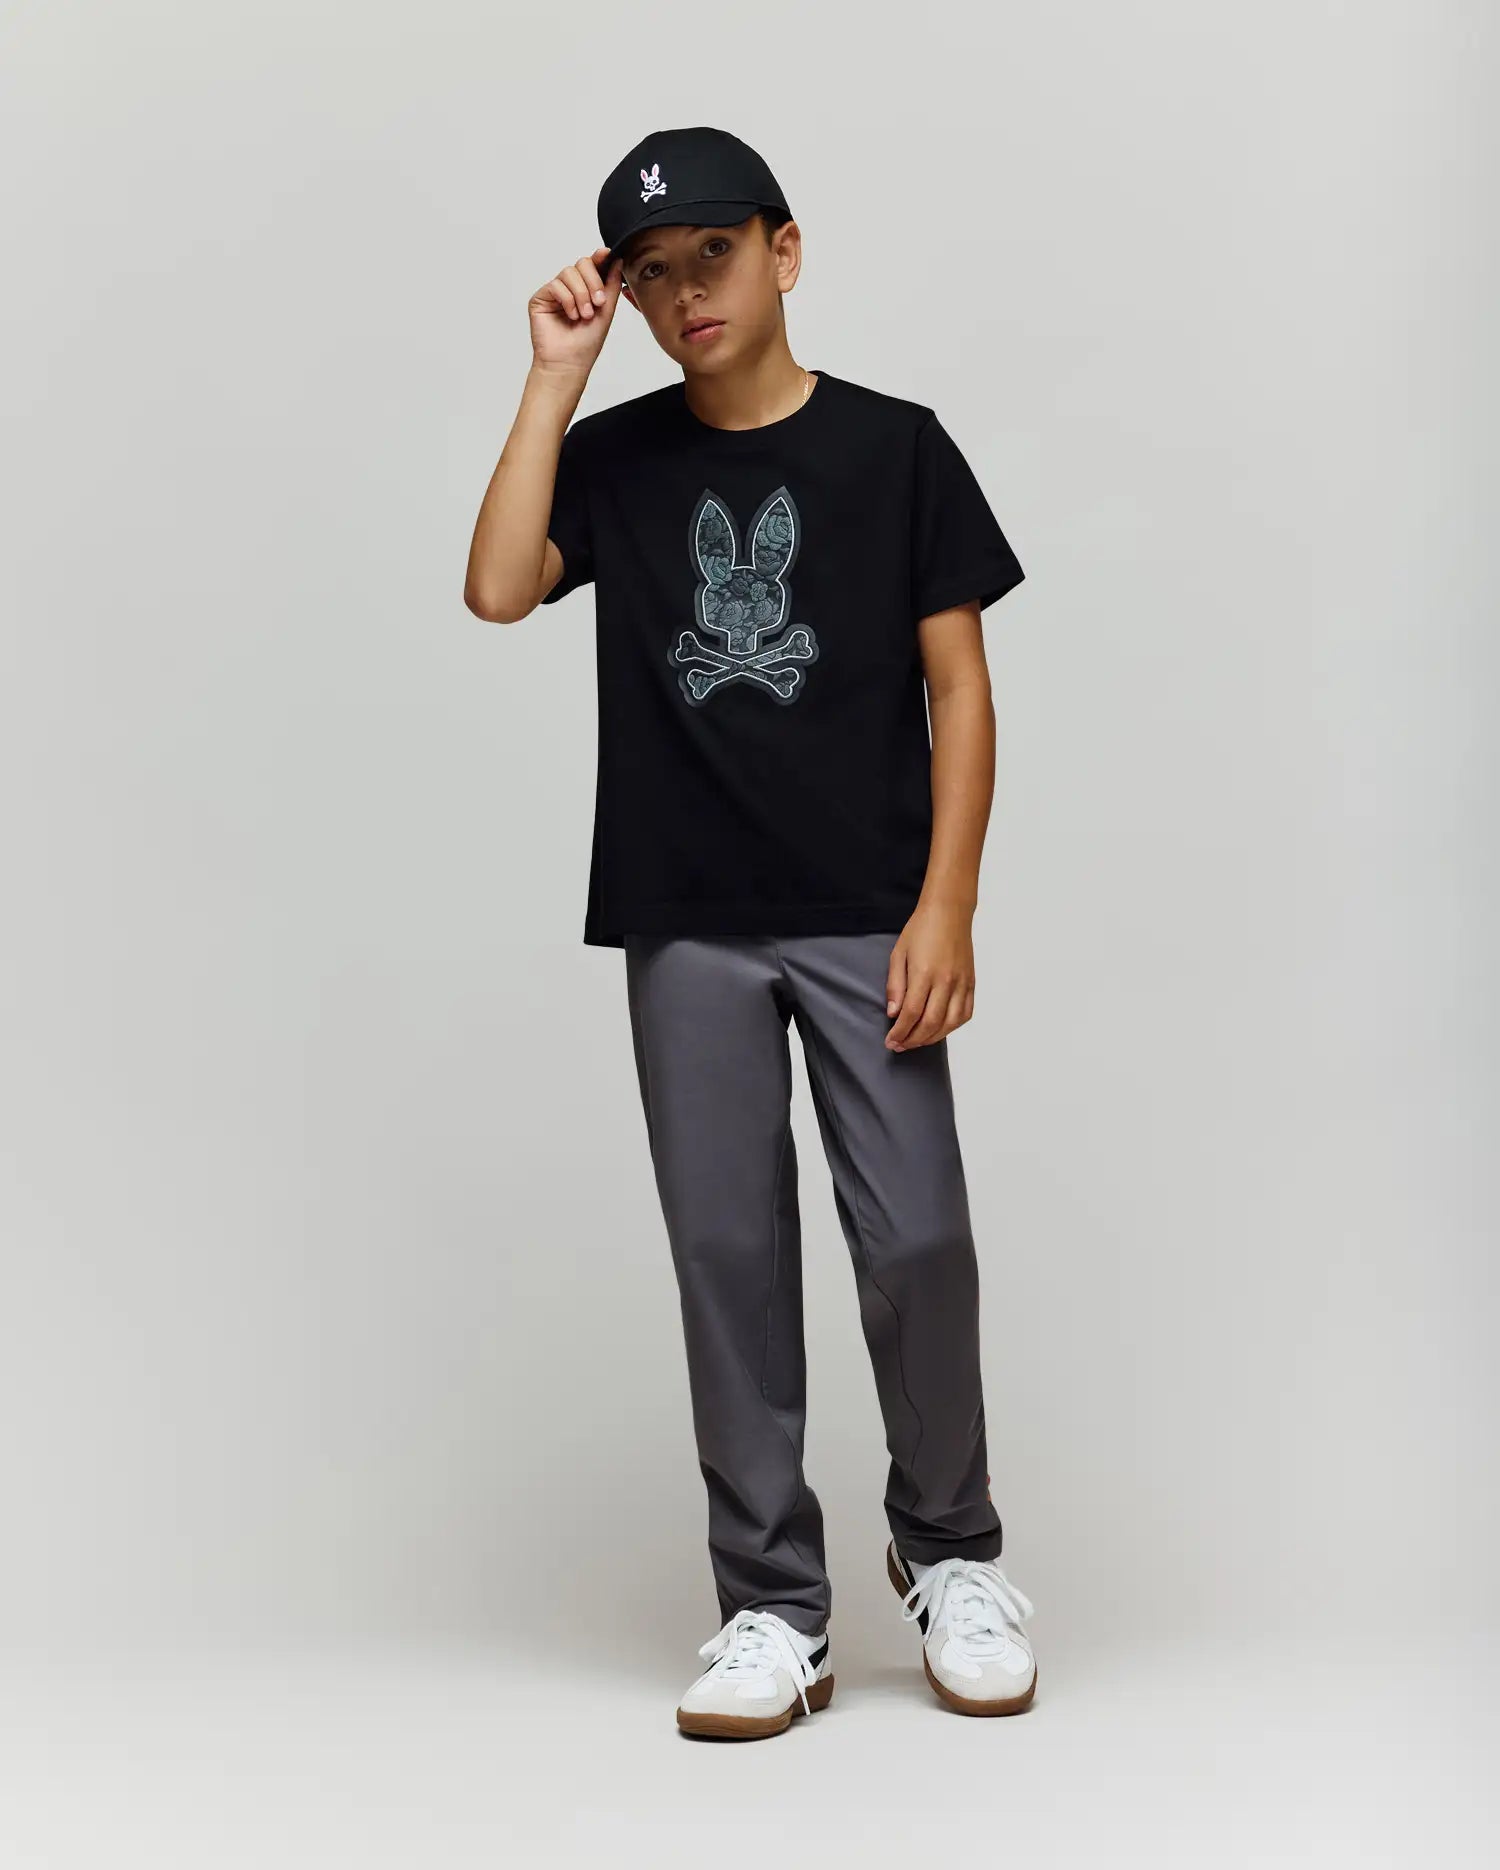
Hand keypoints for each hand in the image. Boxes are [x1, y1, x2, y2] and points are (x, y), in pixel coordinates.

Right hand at [529, 247, 624, 375]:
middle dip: (593, 281)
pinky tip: (571, 315)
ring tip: (584, 315)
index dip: (599, 257)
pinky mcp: (541, 297)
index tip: (607, 253)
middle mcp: (570, 288)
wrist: (570, 362)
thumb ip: (611, 285)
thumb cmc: (586, 343)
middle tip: (598, 303)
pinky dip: (567, 300)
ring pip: (569, 272)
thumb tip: (616, 259)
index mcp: (586, 289)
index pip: (592, 265)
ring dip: (581, 294)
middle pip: (581, 263)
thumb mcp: (607, 311)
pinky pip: (556, 285)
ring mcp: (555, 292)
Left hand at [884, 902, 976, 1050]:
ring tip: (916, 1041)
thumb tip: (894, 1013)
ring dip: (932, 1038)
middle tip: (900, 1046)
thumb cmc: (921, 930)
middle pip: (930, 1023)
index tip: (891, 1041)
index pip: (911, 1013)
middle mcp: (946, 981)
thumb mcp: (898, 954)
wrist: (949, 912)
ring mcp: (962, 983)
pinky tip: (939, 1030)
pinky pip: (965, 1014)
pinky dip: (952, 1027)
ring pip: (950, 1023)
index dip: (900, 1032)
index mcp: (925, 973)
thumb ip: (895, 985)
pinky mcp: (971, 983)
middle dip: (913, 1040)